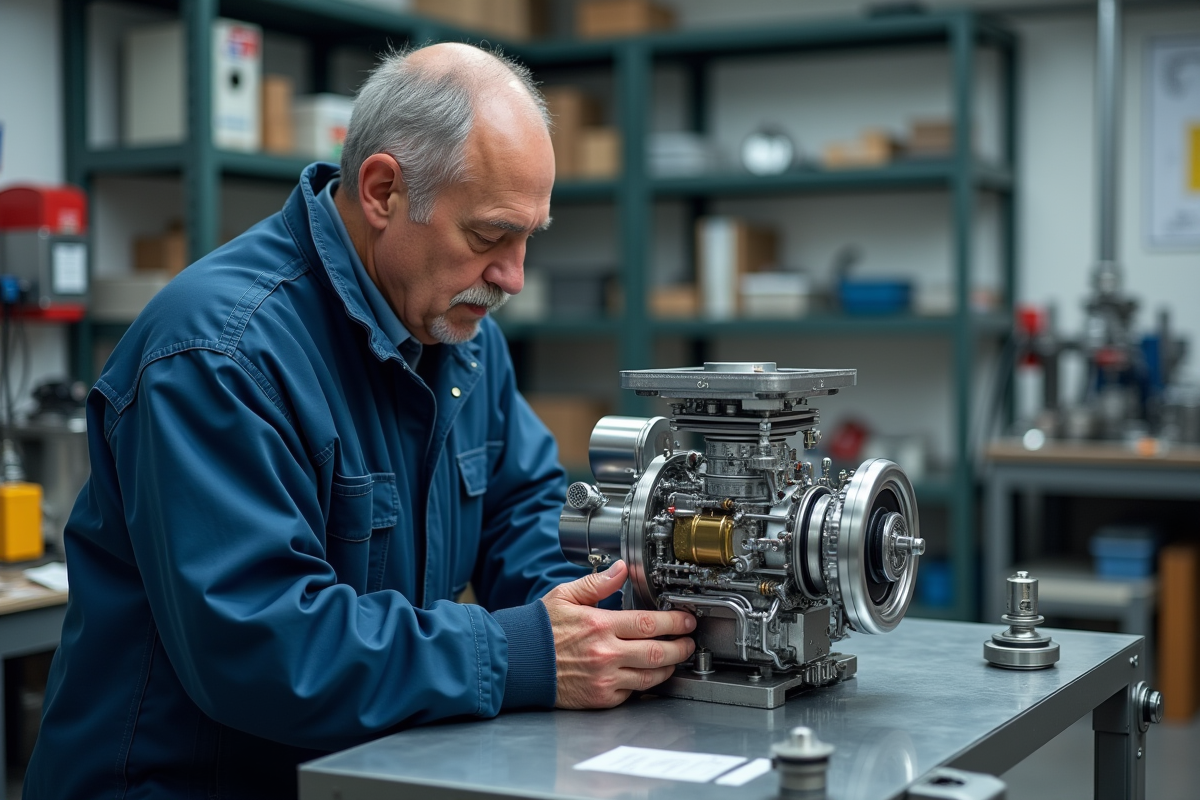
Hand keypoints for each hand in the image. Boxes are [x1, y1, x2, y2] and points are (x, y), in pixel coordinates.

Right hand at [541, 560, 696, 708]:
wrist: (517, 662)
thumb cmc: (539, 629)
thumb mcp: (565, 596)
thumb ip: (597, 583)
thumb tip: (621, 568)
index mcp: (599, 625)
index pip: (649, 623)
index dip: (674, 622)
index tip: (685, 620)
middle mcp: (605, 654)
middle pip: (657, 652)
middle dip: (681, 646)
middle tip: (689, 641)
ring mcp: (604, 678)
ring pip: (650, 676)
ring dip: (669, 667)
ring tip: (675, 658)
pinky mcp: (600, 697)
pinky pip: (632, 692)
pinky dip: (645, 683)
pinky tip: (650, 674)